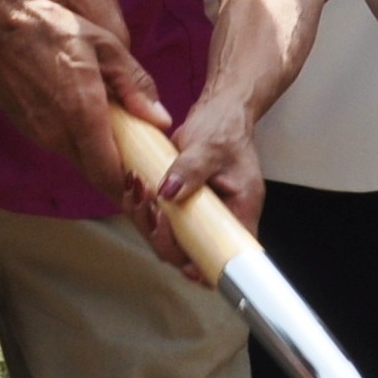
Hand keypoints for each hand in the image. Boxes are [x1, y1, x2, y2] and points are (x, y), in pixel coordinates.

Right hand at [0, 0, 167, 203]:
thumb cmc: (49, 28)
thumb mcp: (104, 45)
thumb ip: (135, 85)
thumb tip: (160, 119)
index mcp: (82, 113)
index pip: (109, 175)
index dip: (132, 191)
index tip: (151, 189)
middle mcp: (59, 134)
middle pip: (96, 176)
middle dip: (122, 181)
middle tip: (146, 172)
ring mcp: (40, 135)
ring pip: (80, 162)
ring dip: (102, 161)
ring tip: (125, 144)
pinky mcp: (29, 130)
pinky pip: (63, 147)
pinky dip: (82, 145)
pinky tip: (93, 125)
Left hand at [143, 87, 264, 281]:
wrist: (219, 112)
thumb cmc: (224, 128)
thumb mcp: (209, 147)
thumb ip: (190, 170)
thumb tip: (169, 192)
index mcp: (241, 209)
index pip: (229, 254)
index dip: (208, 266)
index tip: (188, 265)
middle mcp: (222, 217)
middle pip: (195, 252)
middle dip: (168, 241)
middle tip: (154, 216)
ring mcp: (201, 212)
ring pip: (175, 239)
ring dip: (151, 225)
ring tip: (140, 199)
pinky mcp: (184, 204)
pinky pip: (164, 220)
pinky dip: (146, 211)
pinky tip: (137, 192)